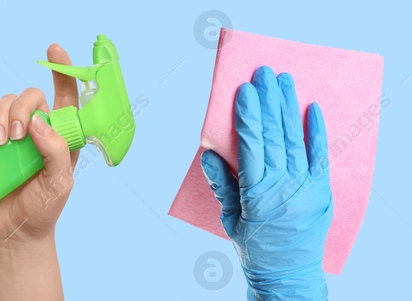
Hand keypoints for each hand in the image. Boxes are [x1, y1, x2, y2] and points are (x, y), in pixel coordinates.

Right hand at [0, 44, 79, 299]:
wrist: (15, 230)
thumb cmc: (43, 207)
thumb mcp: (59, 182)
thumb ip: (54, 151)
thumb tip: (38, 122)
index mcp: (63, 134)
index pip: (67, 95)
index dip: (63, 70)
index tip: (53, 49)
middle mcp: (38, 129)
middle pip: (29, 96)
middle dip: (19, 109)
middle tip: (15, 137)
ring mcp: (13, 134)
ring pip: (3, 104)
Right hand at [200, 66, 330, 299]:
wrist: (288, 273)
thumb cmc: (255, 248)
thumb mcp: (230, 218)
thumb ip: (223, 184)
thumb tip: (210, 154)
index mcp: (257, 191)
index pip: (252, 143)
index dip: (248, 115)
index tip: (245, 90)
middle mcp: (284, 185)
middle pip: (275, 134)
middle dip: (269, 101)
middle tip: (264, 74)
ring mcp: (306, 186)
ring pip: (295, 139)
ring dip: (288, 107)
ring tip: (283, 81)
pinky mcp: (321, 189)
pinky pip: (320, 156)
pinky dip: (316, 131)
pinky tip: (312, 109)